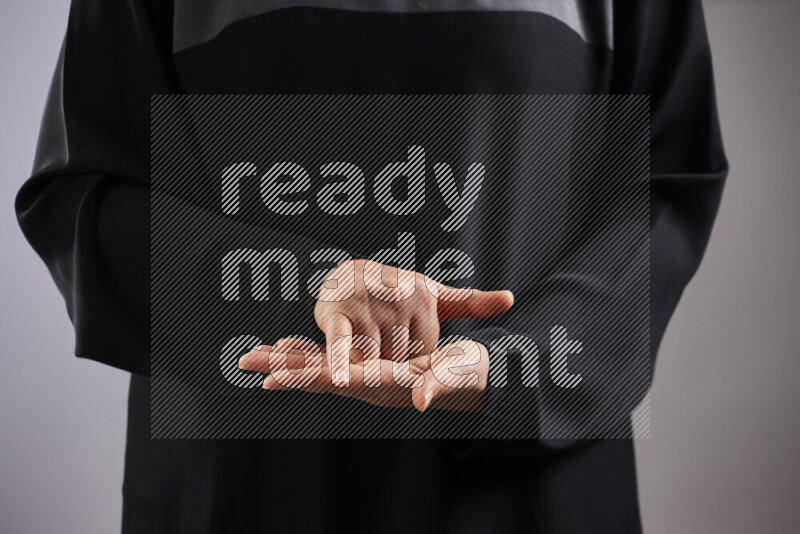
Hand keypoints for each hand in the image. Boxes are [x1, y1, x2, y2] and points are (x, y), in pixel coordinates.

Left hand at [238, 337, 489, 411]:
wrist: (470, 377)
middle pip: (319, 376)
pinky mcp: (367, 367)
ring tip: (254, 354)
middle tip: (249, 361)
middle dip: (284, 369)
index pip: (340, 382)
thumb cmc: (467, 374)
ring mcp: (366, 377)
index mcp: (387, 385)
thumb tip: (423, 401)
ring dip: (287, 361)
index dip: (308, 377)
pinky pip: (330, 360)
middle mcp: (370, 384)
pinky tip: (286, 347)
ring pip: (320, 368)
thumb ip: (439, 385)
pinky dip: (306, 353)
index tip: (277, 375)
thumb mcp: (458, 375)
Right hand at [313, 259, 511, 382]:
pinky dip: (338, 361)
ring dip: (364, 362)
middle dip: (386, 361)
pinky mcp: (338, 315)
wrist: (347, 272)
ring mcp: (365, 307)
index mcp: (422, 299)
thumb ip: (471, 300)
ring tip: (359, 344)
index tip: (399, 344)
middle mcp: (395, 300)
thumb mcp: (433, 294)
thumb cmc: (395, 289)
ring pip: (371, 359)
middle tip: (376, 342)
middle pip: (396, 360)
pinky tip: (341, 382)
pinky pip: (339, 343)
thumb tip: (510, 299)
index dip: (410, 360)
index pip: (422, 353)